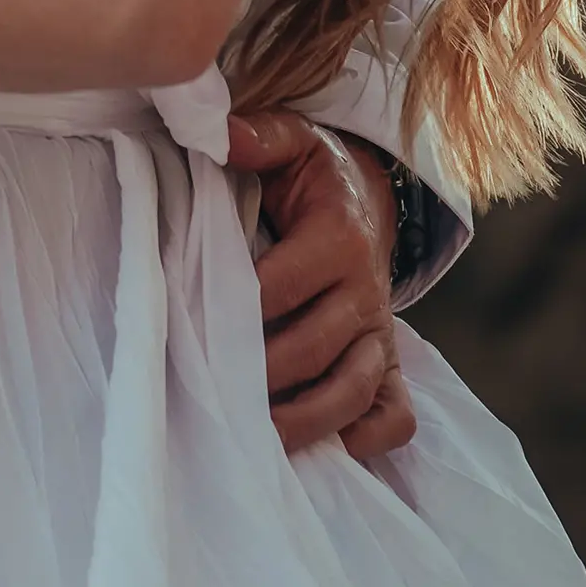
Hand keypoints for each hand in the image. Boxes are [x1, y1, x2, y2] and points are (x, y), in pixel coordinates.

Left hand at [226, 112, 416, 463]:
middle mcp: (365, 290)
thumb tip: (218, 134)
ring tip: (254, 441)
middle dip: (262, 375)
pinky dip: (366, 439)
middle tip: (209, 394)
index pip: (282, 285)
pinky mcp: (389, 365)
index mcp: (339, 236)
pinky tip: (326, 451)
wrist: (367, 202)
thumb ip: (258, 137)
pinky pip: (394, 415)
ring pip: (354, 389)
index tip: (191, 326)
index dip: (237, 310)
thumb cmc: (313, 178)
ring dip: (306, 420)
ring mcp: (379, 334)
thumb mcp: (293, 143)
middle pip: (314, 347)